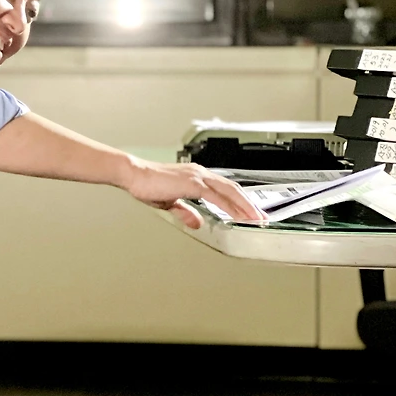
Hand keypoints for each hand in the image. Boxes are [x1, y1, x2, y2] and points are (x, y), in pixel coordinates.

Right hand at [123, 158, 265, 228]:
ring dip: (245, 206)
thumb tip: (197, 222)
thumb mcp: (169, 202)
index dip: (239, 201)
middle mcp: (200, 174)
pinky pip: (218, 197)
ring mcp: (198, 177)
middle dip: (249, 204)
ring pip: (230, 192)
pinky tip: (239, 215)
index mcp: (196, 176)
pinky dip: (231, 207)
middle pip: (233, 189)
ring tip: (256, 218)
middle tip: (261, 217)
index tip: (249, 213)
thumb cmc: (146, 184)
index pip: (225, 189)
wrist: (134, 174)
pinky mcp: (193, 183)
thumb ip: (185, 212)